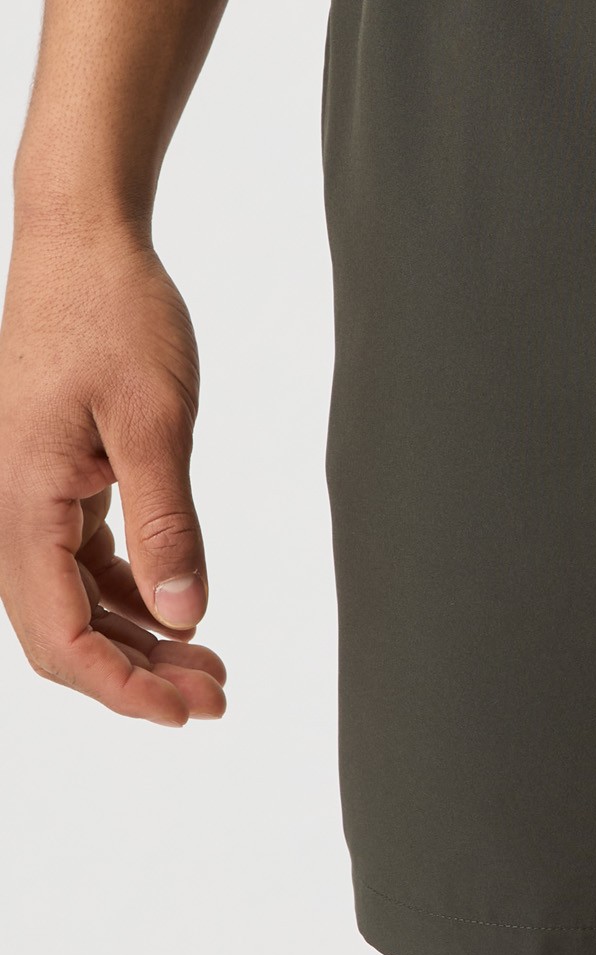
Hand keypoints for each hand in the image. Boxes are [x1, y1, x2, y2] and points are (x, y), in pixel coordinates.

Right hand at [0, 222, 223, 722]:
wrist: (82, 245)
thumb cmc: (114, 314)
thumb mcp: (156, 420)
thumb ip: (169, 524)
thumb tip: (186, 615)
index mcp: (18, 505)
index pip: (61, 637)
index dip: (123, 688)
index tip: (190, 709)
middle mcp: (6, 512)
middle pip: (61, 633)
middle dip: (136, 677)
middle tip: (216, 695)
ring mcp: (23, 498)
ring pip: (71, 602)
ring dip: (137, 640)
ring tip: (210, 665)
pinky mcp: (48, 480)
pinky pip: (78, 562)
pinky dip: (129, 594)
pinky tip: (178, 609)